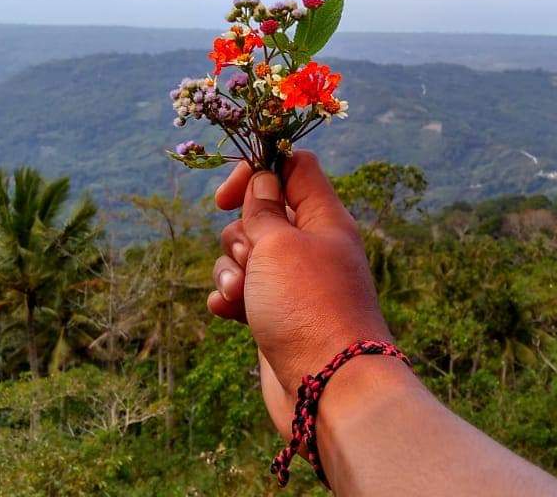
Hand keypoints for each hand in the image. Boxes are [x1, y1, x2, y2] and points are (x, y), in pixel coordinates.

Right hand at [207, 150, 391, 436]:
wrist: (329, 388)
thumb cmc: (308, 309)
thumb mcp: (279, 245)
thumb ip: (263, 210)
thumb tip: (262, 181)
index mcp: (324, 218)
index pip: (294, 168)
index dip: (257, 172)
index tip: (227, 197)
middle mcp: (312, 247)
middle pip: (261, 214)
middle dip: (238, 234)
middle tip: (251, 261)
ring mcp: (295, 284)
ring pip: (246, 256)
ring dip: (229, 270)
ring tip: (240, 296)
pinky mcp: (278, 316)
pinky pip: (243, 293)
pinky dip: (230, 298)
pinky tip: (227, 312)